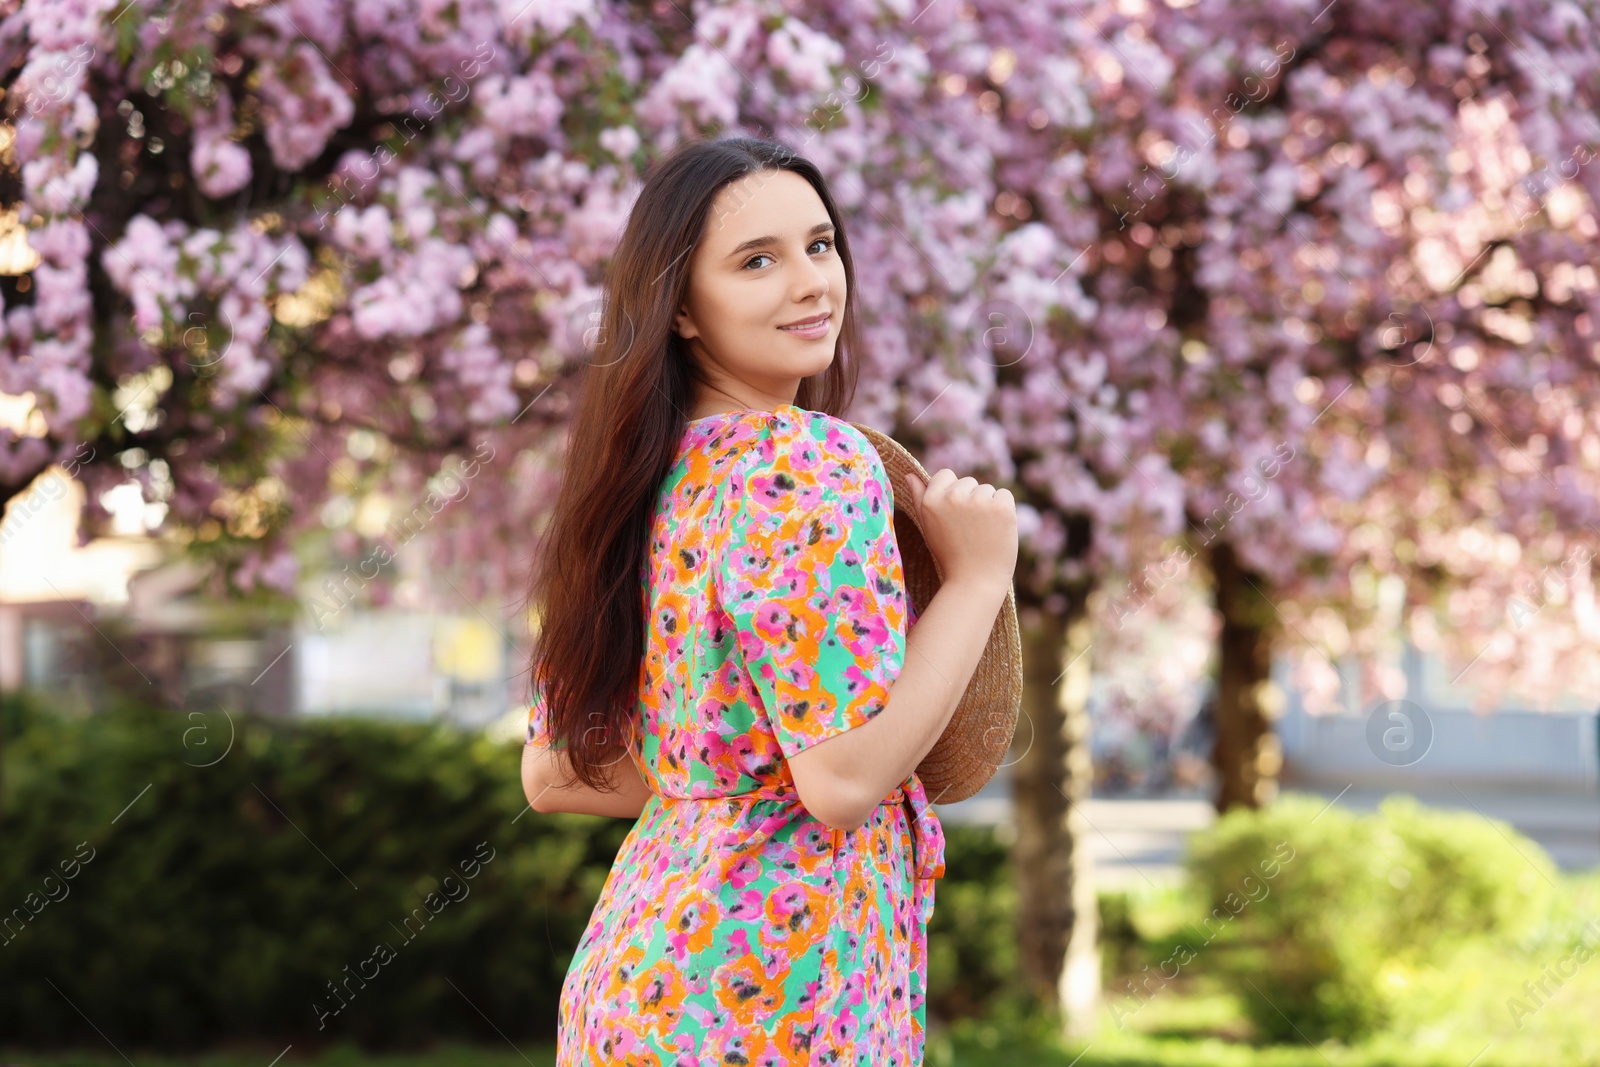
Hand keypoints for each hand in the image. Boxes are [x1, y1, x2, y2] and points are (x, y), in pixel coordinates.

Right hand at [902, 468, 1017, 593]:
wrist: (975, 581)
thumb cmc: (950, 554)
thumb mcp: (928, 526)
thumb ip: (919, 498)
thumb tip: (910, 475)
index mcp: (931, 500)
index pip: (945, 474)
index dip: (952, 493)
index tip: (955, 515)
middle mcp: (953, 496)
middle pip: (968, 482)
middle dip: (971, 500)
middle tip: (968, 529)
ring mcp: (978, 500)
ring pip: (987, 489)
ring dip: (988, 506)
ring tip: (981, 532)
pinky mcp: (1001, 506)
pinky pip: (1004, 495)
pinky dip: (1005, 510)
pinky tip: (996, 529)